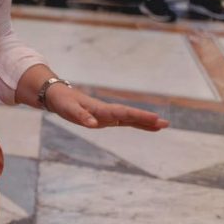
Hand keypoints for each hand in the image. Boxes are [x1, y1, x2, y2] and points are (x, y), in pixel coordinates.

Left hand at [44, 84, 168, 130]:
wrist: (57, 96)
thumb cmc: (63, 102)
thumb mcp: (69, 110)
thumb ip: (81, 116)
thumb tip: (93, 124)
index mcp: (100, 109)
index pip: (122, 113)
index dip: (138, 116)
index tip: (153, 119)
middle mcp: (107, 111)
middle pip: (130, 115)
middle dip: (147, 120)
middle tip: (166, 124)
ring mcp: (107, 115)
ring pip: (130, 119)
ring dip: (145, 122)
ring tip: (163, 126)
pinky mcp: (105, 118)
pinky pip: (124, 122)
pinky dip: (137, 124)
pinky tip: (149, 127)